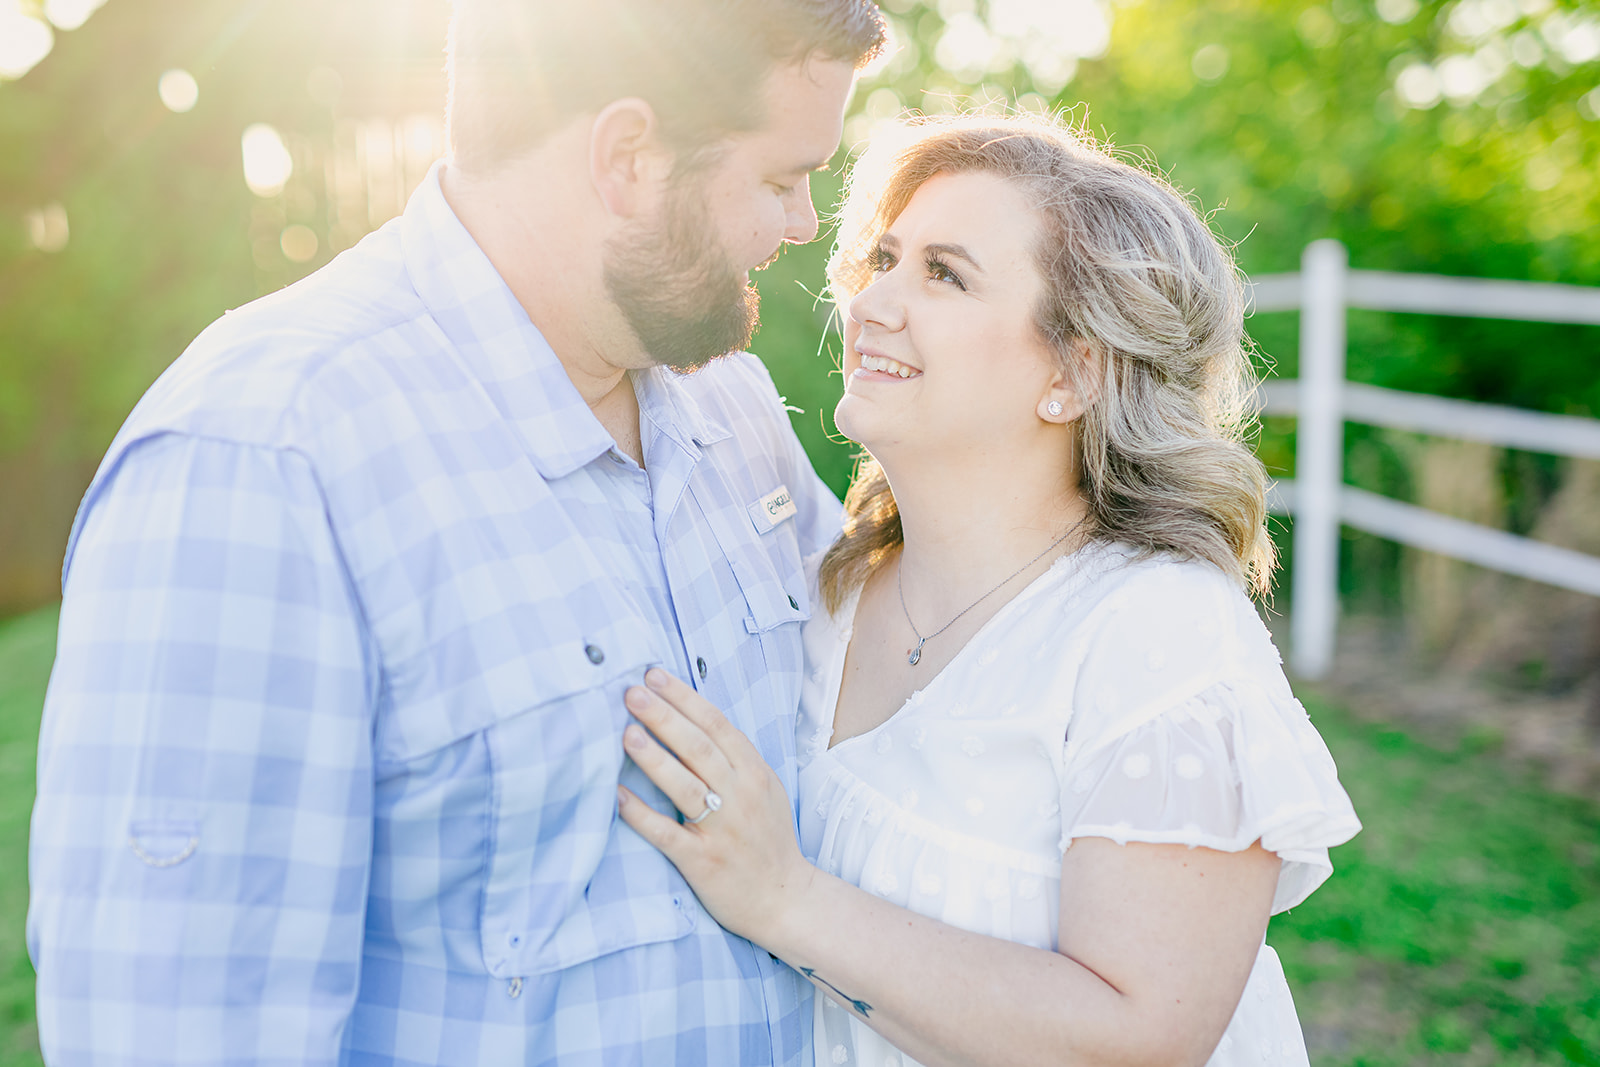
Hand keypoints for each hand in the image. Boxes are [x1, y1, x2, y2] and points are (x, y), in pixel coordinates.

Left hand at [616, 668, 815, 945]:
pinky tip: (619, 797)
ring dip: (654, 758)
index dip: (684, 697)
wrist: (785, 899)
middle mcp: (740, 796)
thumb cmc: (768, 839)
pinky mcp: (703, 861)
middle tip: (633, 692)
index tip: (654, 676)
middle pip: (698, 747)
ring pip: (685, 785)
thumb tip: (692, 720)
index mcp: (754, 772)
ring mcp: (722, 829)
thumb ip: (734, 758)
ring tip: (627, 733)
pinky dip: (642, 815)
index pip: (716, 724)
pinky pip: (668, 834)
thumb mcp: (764, 789)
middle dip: (664, 716)